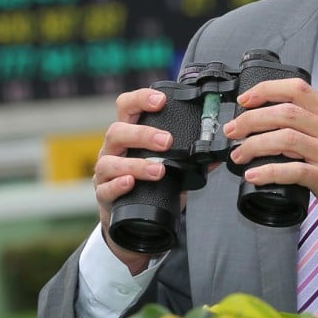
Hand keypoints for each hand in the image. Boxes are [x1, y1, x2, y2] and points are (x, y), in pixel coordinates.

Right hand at [93, 88, 172, 269]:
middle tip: (166, 141)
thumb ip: (188, 161)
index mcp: (129, 135)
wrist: (130, 218)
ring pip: (109, 161)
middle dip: (142, 134)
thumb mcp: (167, 168)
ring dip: (135, 164)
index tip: (161, 100)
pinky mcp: (103, 194)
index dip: (141, 99)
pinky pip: (105, 188)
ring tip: (158, 170)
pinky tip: (130, 183)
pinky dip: (118, 185)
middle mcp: (114, 150)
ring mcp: (105, 172)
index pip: (127, 107)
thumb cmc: (147, 184)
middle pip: (117, 131)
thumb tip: (214, 155)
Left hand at [222, 78, 317, 240]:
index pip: (298, 89)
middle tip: (233, 131)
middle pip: (285, 112)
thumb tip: (270, 126)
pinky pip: (293, 171)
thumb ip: (310, 128)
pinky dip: (268, 172)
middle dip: (251, 120)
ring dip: (254, 145)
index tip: (245, 100)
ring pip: (285, 138)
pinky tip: (254, 175)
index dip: (267, 90)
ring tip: (238, 155)